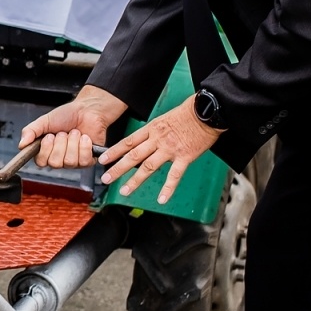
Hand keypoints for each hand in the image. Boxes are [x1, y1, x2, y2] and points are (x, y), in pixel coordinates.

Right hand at [19, 85, 128, 168]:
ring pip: (69, 162)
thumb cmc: (67, 115)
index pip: (40, 162)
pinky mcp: (88, 161)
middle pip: (55, 163)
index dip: (45, 149)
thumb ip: (30, 131)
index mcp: (47, 151)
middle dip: (60, 144)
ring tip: (75, 132)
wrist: (87, 110)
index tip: (49, 136)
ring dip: (72, 142)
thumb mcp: (45, 121)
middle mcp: (59, 159)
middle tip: (63, 132)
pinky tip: (84, 137)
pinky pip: (83, 161)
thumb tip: (21, 145)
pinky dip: (84, 145)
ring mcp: (74, 161)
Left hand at [98, 97, 221, 203]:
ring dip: (135, 180)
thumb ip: (153, 132)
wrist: (207, 111)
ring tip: (124, 190)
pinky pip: (174, 175)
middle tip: (106, 178)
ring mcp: (170, 149)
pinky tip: (161, 199)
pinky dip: (167, 189)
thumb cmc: (188, 113)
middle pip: (133, 155)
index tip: (102, 159)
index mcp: (152, 129)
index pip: (128, 141)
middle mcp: (158, 139)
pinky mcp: (185, 156)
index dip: (114, 151)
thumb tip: (144, 142)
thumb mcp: (164, 118)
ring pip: (148, 166)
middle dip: (117, 168)